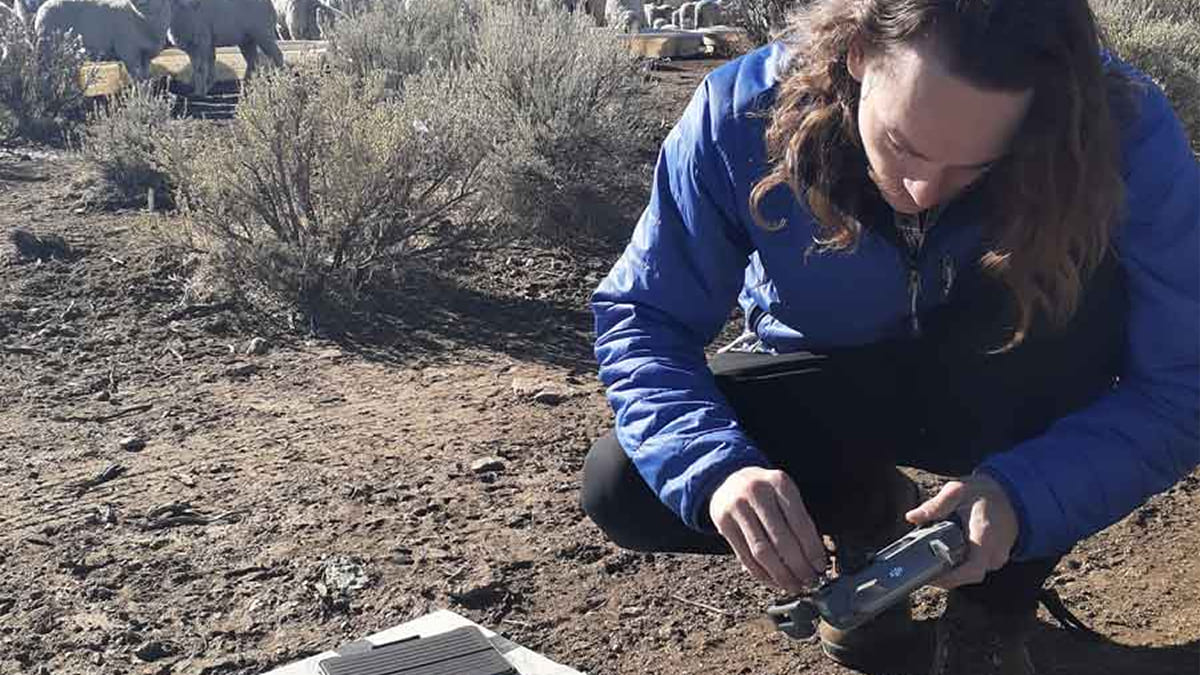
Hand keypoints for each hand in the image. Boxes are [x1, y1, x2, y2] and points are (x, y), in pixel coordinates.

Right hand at [708, 466, 827, 592]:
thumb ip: (798, 519)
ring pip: (762, 551)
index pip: (801, 523)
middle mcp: (757, 492)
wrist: (730, 479)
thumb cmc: (766, 492)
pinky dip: (761, 574)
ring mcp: (737, 507)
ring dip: (780, 575)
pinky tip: (774, 581)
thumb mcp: (784, 493)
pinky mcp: (722, 522)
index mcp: (779, 483)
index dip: (812, 549)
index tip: (820, 567)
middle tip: (809, 581)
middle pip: (781, 540)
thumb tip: (814, 559)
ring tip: (794, 586)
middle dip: (798, 566)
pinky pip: (744, 556)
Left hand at [905, 473, 1018, 588]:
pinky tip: (949, 552)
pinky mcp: (995, 559)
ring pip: (970, 574)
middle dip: (944, 574)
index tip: (929, 576)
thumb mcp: (958, 491)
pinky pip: (975, 568)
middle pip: (967, 577)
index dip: (949, 578)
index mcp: (985, 538)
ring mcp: (997, 558)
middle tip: (923, 564)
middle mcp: (994, 553)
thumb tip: (913, 517)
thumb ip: (936, 505)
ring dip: (952, 569)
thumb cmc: (986, 493)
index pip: (971, 571)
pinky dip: (961, 564)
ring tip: (934, 555)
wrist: (1011, 495)